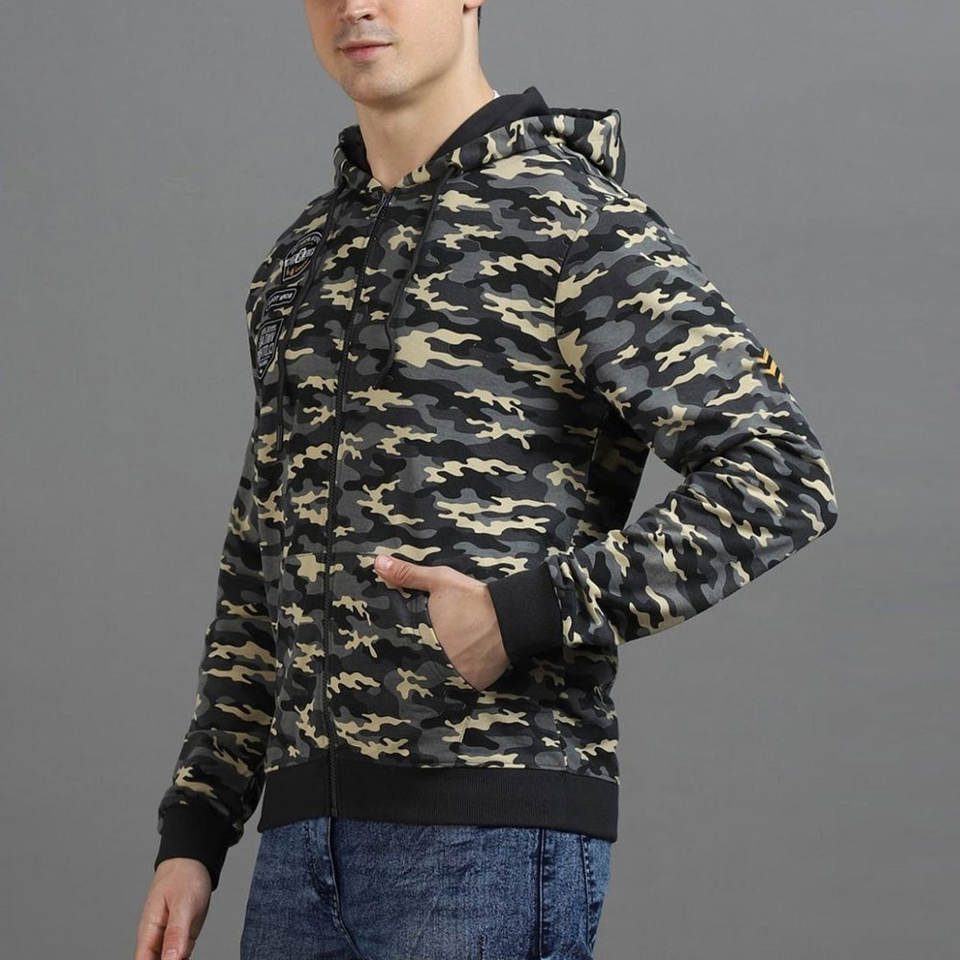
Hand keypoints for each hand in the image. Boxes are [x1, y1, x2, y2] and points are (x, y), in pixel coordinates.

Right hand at [134, 858, 210, 959]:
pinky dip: (183, 959)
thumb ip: (176, 933)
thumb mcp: (182, 903)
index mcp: (149, 931)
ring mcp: (170, 939)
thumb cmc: (183, 878)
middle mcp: (156, 938)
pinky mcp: (181, 938)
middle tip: (182, 956)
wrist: (193, 864)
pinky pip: (180, 957)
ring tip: (185, 950)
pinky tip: (187, 956)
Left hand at [373, 554, 510, 690]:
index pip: (402, 648)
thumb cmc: (472, 598)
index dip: (398, 647)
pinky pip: (462, 685)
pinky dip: (460, 680)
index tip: (392, 646)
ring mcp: (456, 674)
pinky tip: (460, 671)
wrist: (511, 616)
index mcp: (423, 637)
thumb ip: (407, 574)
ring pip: (440, 677)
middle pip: (420, 665)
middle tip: (421, 654)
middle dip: (418, 661)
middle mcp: (436, 660)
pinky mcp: (474, 683)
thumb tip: (377, 562)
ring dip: (438, 671)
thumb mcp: (439, 581)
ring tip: (440, 666)